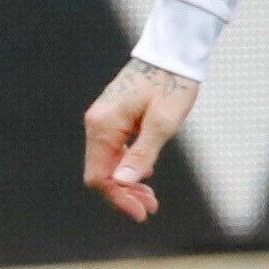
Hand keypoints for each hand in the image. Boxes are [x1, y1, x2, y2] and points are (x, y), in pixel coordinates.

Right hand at [83, 60, 198, 222]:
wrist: (172, 55)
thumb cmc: (172, 86)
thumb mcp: (163, 123)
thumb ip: (142, 153)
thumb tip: (124, 182)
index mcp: (103, 125)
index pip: (100, 175)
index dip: (118, 198)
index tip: (142, 213)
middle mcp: (96, 123)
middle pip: (101, 171)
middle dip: (124, 194)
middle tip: (151, 207)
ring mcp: (102, 120)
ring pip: (107, 162)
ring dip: (126, 182)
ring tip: (151, 197)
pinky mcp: (112, 118)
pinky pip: (113, 150)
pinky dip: (127, 166)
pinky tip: (145, 175)